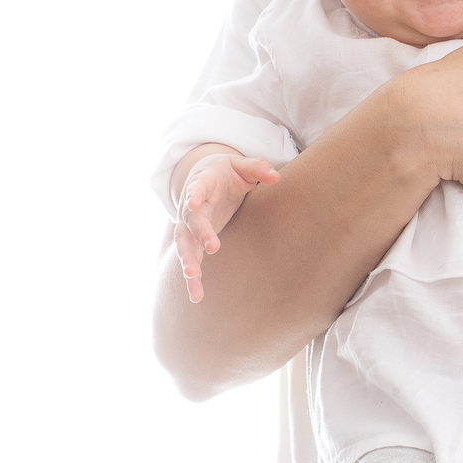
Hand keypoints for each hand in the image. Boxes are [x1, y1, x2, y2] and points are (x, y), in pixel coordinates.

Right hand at [173, 152, 280, 302]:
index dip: (194, 195)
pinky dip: (192, 278)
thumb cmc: (228, 172)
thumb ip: (258, 168)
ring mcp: (190, 226)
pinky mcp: (194, 242)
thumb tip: (277, 176)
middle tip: (211, 247)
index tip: (192, 203)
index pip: (196, 189)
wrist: (207, 178)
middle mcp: (190, 207)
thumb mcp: (241, 166)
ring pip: (185, 245)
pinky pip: (191, 260)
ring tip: (193, 278)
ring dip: (188, 260)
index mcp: (202, 184)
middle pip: (190, 221)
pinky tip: (196, 296)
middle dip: (198, 233)